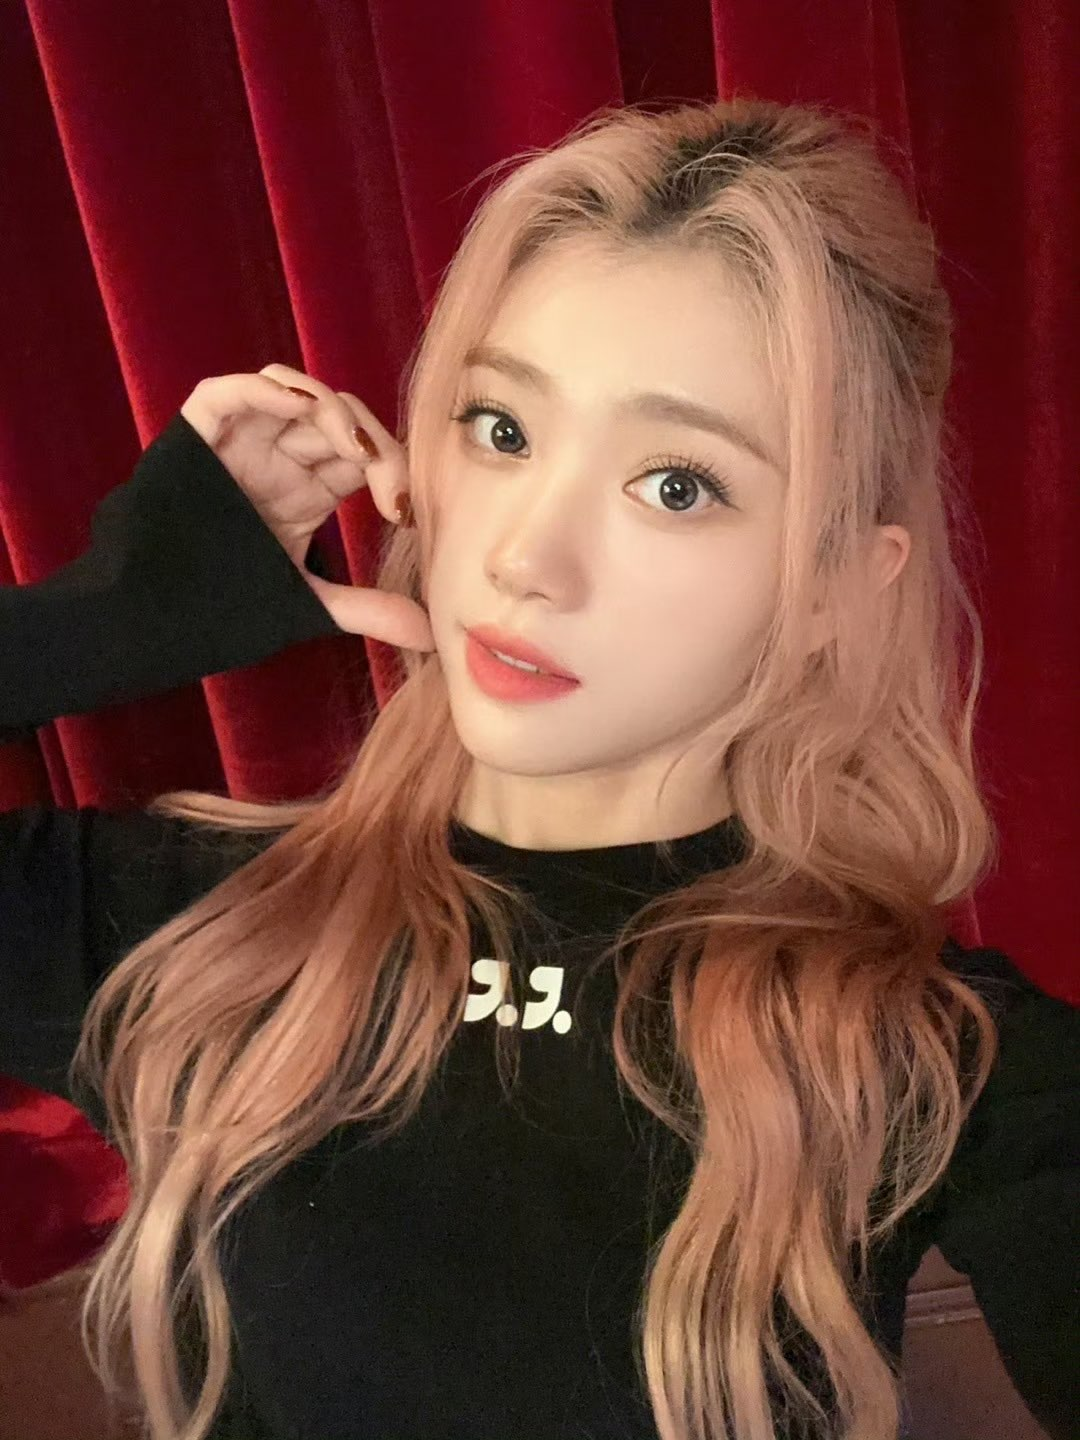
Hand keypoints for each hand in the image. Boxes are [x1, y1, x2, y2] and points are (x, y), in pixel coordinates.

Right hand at [179, 363, 433, 650]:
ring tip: (352, 448)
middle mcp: (281, 457)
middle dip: (371, 441)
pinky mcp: (199, 433)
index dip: (393, 471)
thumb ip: (366, 610)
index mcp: (309, 487)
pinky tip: (295, 408)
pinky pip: (231, 393)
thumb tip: (430, 637)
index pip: (365, 456)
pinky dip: (265, 391)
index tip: (406, 513)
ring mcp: (241, 441)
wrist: (152, 616)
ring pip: (294, 394)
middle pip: (339, 418)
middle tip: (388, 481)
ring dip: (330, 411)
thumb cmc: (224, 604)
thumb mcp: (305, 603)